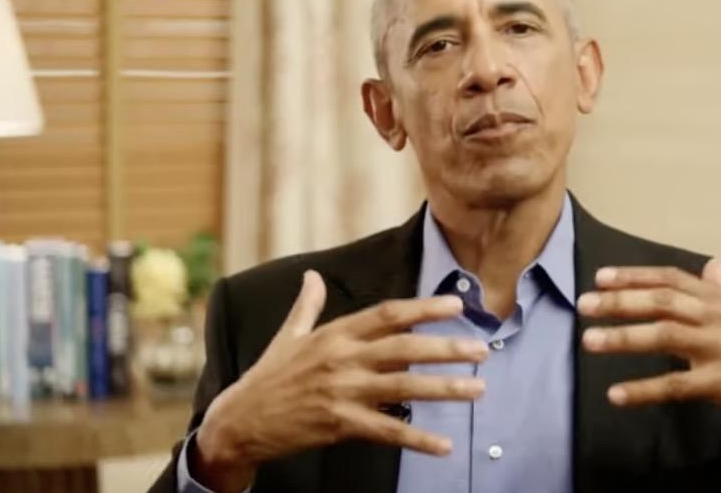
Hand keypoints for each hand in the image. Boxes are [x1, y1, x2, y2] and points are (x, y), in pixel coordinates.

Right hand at [192, 270, 488, 491]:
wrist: (239, 421)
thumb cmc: (268, 377)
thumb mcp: (287, 336)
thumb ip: (307, 306)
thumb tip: (311, 276)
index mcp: (334, 334)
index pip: (388, 314)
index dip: (424, 308)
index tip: (457, 304)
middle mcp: (341, 359)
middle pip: (404, 349)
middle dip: (446, 348)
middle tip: (481, 350)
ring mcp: (341, 392)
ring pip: (403, 389)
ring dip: (443, 389)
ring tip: (477, 389)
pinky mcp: (339, 425)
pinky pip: (387, 432)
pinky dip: (417, 439)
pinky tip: (444, 445)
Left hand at [576, 258, 720, 464]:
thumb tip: (712, 263)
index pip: (672, 279)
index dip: (635, 275)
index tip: (601, 277)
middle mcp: (720, 318)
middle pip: (664, 302)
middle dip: (621, 301)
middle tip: (585, 304)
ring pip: (666, 336)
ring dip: (624, 338)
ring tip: (589, 340)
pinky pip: (677, 385)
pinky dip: (644, 389)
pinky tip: (617, 393)